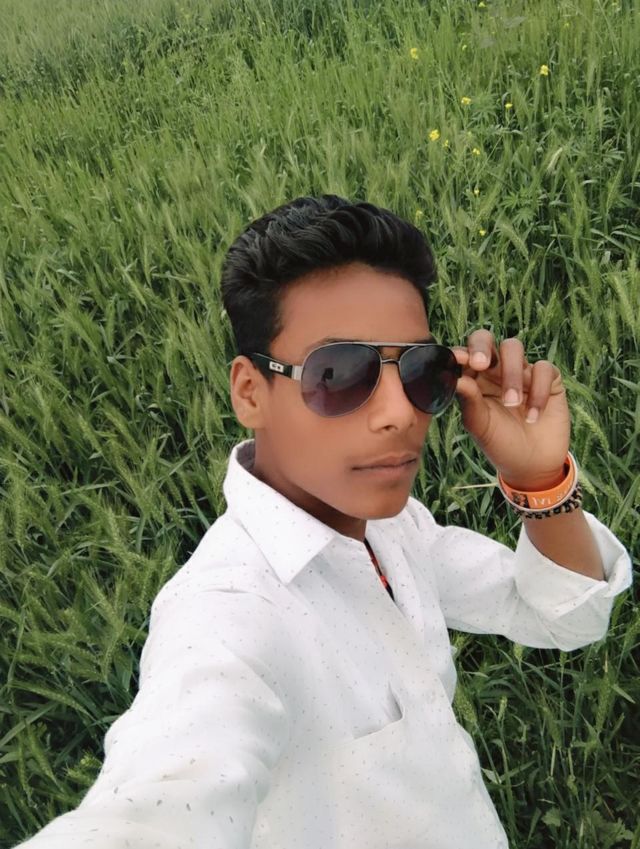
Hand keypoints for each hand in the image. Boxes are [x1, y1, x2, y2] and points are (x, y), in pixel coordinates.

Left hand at [452, 330, 570, 490]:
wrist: (532, 465)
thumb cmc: (500, 443)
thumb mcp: (480, 425)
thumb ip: (469, 400)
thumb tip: (457, 378)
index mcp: (473, 378)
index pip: (463, 354)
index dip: (461, 353)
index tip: (459, 361)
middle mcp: (494, 370)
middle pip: (486, 338)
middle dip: (482, 346)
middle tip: (482, 364)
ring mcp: (521, 371)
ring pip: (513, 348)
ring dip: (511, 374)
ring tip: (512, 404)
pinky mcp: (548, 379)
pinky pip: (543, 368)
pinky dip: (539, 391)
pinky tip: (533, 416)